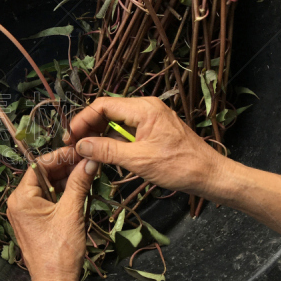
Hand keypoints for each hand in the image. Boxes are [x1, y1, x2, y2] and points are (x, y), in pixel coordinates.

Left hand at [6, 147, 98, 280]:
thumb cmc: (60, 251)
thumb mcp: (71, 213)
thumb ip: (79, 183)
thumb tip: (90, 160)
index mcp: (21, 197)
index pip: (40, 165)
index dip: (61, 156)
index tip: (81, 152)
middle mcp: (18, 202)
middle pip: (42, 175)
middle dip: (65, 167)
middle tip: (88, 161)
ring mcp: (25, 213)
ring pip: (46, 187)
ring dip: (66, 180)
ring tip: (87, 174)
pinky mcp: (34, 222)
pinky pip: (47, 200)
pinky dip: (62, 194)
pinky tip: (80, 190)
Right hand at [66, 97, 226, 195]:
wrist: (210, 175)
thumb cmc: (178, 166)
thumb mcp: (138, 160)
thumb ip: (107, 150)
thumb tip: (81, 145)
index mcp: (144, 108)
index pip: (103, 105)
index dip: (83, 120)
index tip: (71, 137)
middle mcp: (146, 107)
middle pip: (108, 110)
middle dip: (89, 126)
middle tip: (75, 146)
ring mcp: (151, 117)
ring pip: (116, 120)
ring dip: (100, 134)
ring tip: (87, 151)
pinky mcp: (154, 128)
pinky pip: (127, 129)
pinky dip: (114, 139)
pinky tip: (106, 153)